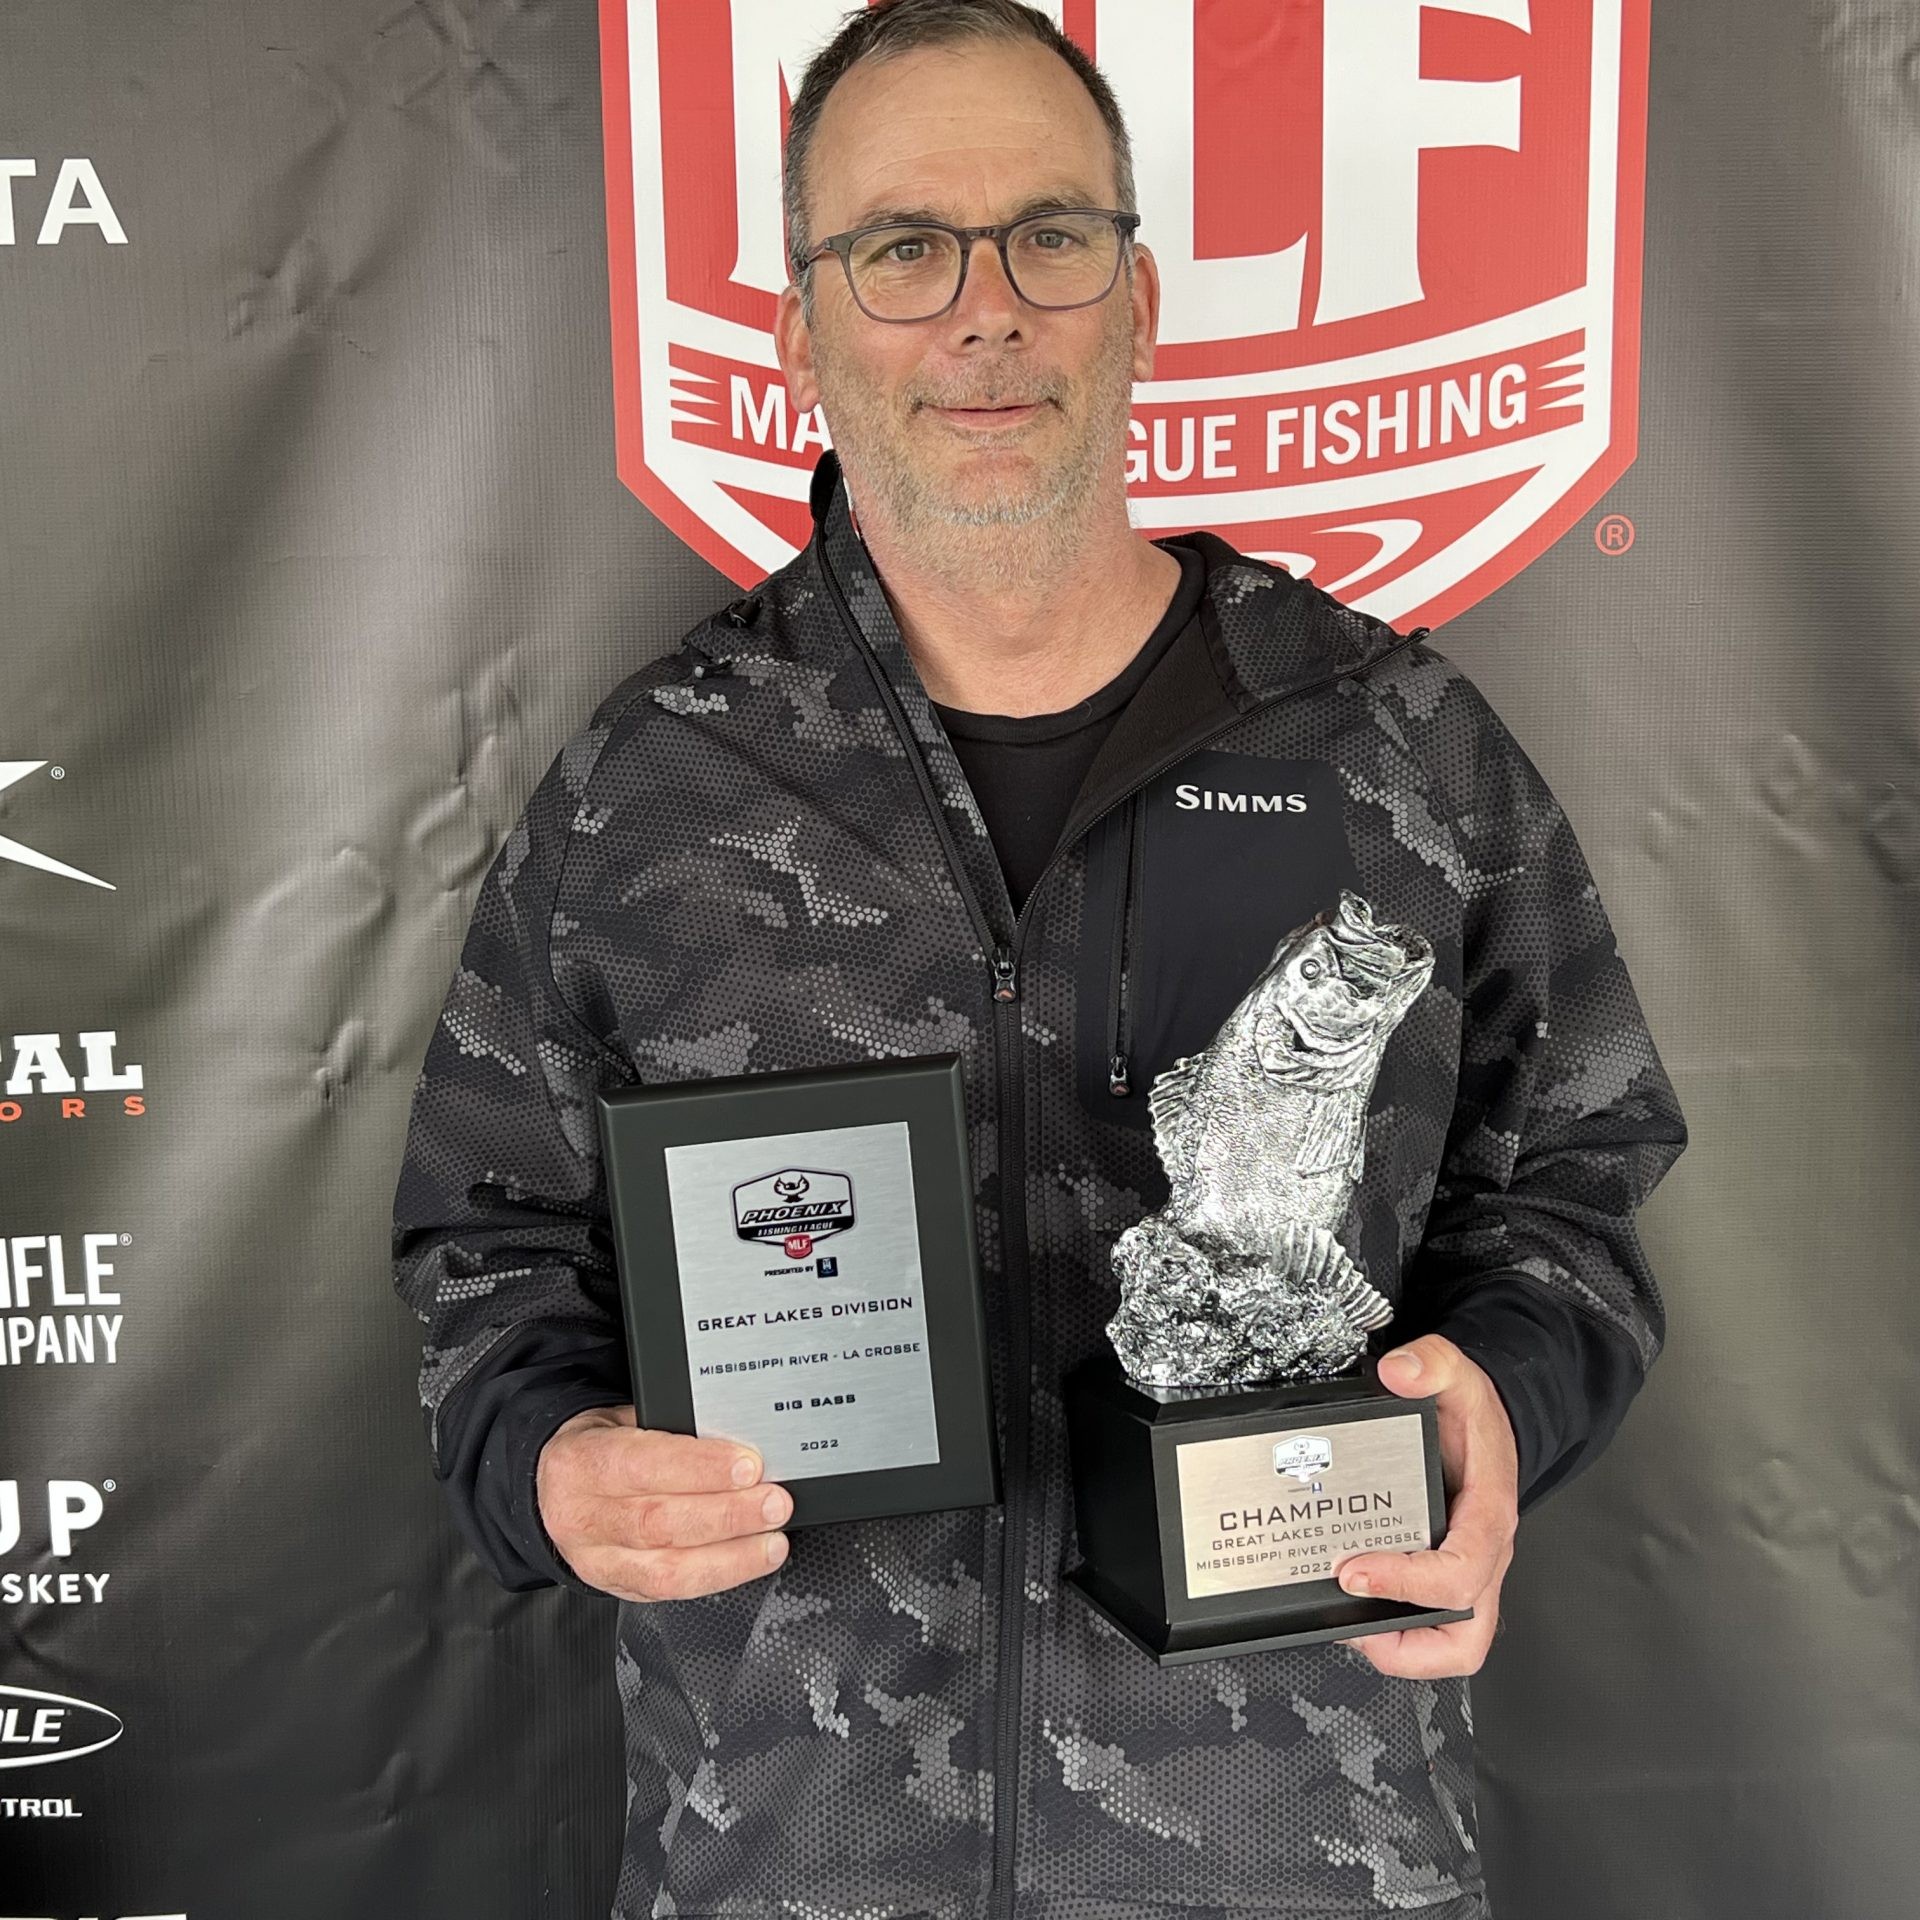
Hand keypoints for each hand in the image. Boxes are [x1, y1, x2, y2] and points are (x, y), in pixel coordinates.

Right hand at [536, 1404, 791, 1601]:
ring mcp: (597, 1560)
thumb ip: (669, 1429)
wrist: (553, 1487)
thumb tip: (735, 1436)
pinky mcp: (616, 1587)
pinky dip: (716, 1577)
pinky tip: (748, 1561)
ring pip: (666, 1569)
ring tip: (772, 1541)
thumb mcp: (621, 1420)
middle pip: (659, 1523)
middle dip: (727, 1515)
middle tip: (773, 1503)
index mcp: (581, 1463)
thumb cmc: (599, 1448)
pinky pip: (669, 1592)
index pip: (643, 1465)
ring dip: (730, 1556)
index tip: (748, 1465)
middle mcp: (583, 1517)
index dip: (699, 1468)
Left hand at [1332, 1334, 1518, 1677]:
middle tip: (1348, 1622)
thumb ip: (1431, 1364)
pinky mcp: (1445, 1577)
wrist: (1494, 1424)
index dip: (1408, 1581)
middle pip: (1466, 1635)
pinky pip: (1431, 1625)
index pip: (1461, 1570)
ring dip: (1400, 1649)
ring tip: (1345, 1627)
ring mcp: (1467, 1573)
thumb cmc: (1476, 1415)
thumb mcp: (1458, 1375)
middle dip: (1406, 1644)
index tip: (1353, 1570)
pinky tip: (1353, 1606)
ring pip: (1452, 1643)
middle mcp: (1483, 1555)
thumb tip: (1400, 1372)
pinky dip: (1395, 1630)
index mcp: (1489, 1515)